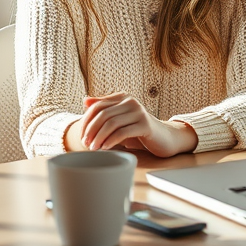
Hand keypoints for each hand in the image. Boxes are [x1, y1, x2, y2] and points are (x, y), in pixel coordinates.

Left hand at [73, 92, 197, 156]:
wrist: (163, 137)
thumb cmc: (139, 129)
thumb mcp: (120, 117)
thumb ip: (105, 108)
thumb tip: (85, 100)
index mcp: (123, 97)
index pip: (97, 106)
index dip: (86, 121)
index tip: (81, 135)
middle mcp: (130, 101)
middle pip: (103, 114)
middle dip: (91, 130)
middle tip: (85, 143)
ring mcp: (139, 112)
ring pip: (112, 123)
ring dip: (99, 137)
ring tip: (93, 148)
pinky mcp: (145, 125)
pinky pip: (123, 132)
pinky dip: (111, 140)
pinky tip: (105, 148)